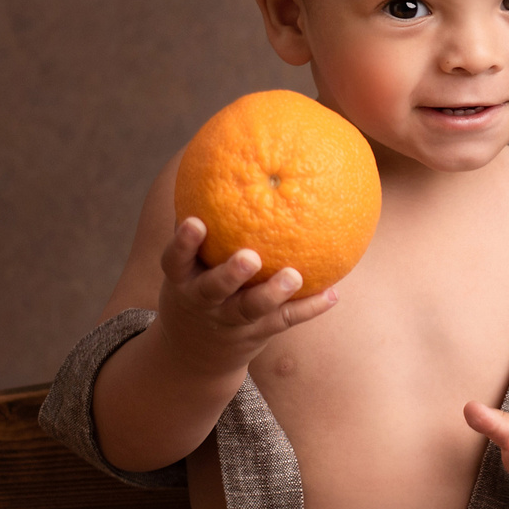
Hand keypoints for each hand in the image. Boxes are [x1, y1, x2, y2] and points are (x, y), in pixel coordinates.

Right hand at [156, 216, 336, 375]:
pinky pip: (285, 321)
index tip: (194, 222)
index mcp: (182, 280)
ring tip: (295, 275)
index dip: (183, 244)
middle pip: (213, 289)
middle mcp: (203, 302)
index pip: (174, 261)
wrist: (196, 351)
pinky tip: (333, 294)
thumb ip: (204, 221)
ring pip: (251, 309)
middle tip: (250, 257)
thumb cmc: (197, 283)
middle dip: (230, 275)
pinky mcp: (256, 333)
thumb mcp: (187, 261)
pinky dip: (308, 309)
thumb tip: (221, 157)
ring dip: (273, 293)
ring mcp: (229, 321)